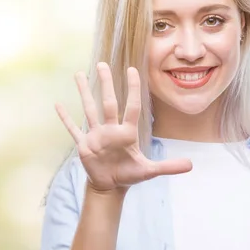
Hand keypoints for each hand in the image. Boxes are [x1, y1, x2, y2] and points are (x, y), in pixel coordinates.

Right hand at [55, 62, 191, 192]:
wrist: (112, 185)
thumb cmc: (130, 174)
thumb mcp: (150, 171)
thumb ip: (169, 167)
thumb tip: (191, 165)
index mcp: (127, 133)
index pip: (132, 106)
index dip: (133, 89)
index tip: (132, 70)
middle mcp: (111, 130)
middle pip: (108, 102)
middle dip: (106, 84)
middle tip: (102, 64)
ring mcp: (96, 135)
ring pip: (89, 109)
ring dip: (84, 92)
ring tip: (79, 74)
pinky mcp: (84, 145)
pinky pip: (73, 129)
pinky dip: (65, 118)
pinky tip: (58, 104)